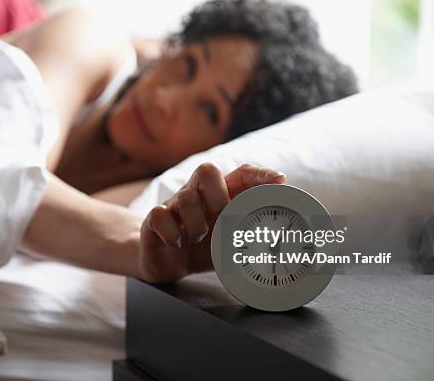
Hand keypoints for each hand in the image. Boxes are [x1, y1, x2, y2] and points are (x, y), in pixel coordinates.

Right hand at [138, 163, 285, 282]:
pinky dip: (172, 233)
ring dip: (197, 223)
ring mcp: (173, 205)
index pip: (240, 174)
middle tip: (221, 219)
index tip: (279, 180)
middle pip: (207, 170)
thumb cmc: (199, 249)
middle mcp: (196, 195)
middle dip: (218, 196)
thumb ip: (246, 235)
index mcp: (218, 197)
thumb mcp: (227, 242)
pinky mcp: (154, 220)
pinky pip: (160, 215)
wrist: (163, 263)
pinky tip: (177, 243)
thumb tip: (279, 239)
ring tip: (198, 239)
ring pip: (185, 196)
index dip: (259, 174)